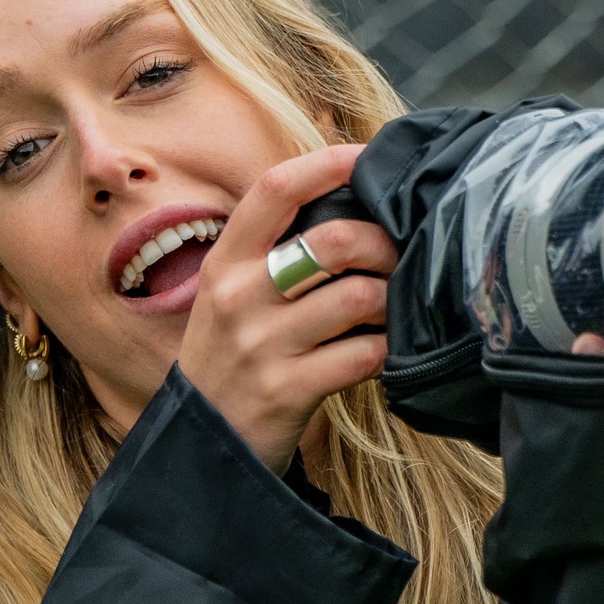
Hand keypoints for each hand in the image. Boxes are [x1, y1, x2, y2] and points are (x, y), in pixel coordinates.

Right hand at [176, 144, 398, 473]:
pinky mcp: (289, 391)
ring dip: (391, 298)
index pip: (276, 189)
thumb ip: (271, 251)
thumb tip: (337, 196)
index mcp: (225, 263)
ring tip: (394, 307)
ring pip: (358, 296)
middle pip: (333, 240)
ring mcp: (263, 346)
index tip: (365, 158)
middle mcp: (240, 297)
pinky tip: (385, 350)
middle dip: (382, 242)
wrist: (204, 444)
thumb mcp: (228, 296)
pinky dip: (387, 349)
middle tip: (398, 256)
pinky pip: (363, 355)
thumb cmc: (230, 359)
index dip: (327, 164)